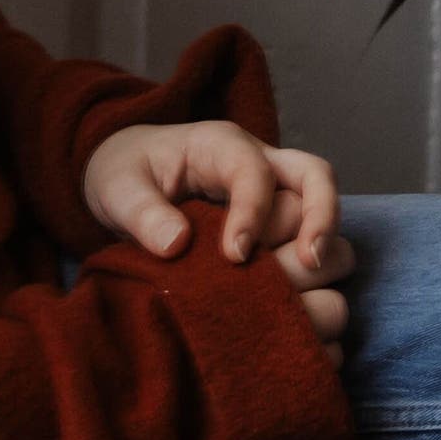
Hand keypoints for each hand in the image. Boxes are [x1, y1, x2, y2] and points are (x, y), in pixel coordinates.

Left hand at [84, 123, 352, 366]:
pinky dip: (313, 259)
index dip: (253, 212)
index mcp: (218, 144)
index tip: (234, 257)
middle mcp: (258, 160)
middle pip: (312, 177)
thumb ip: (141, 213)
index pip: (254, 170)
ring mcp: (273, 188)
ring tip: (307, 283)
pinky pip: (313, 229)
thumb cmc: (126, 174)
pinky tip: (295, 295)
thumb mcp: (117, 188)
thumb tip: (176, 244)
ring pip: (323, 200)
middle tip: (300, 269)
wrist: (130, 177)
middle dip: (311, 223)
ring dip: (323, 240)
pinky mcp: (276, 218)